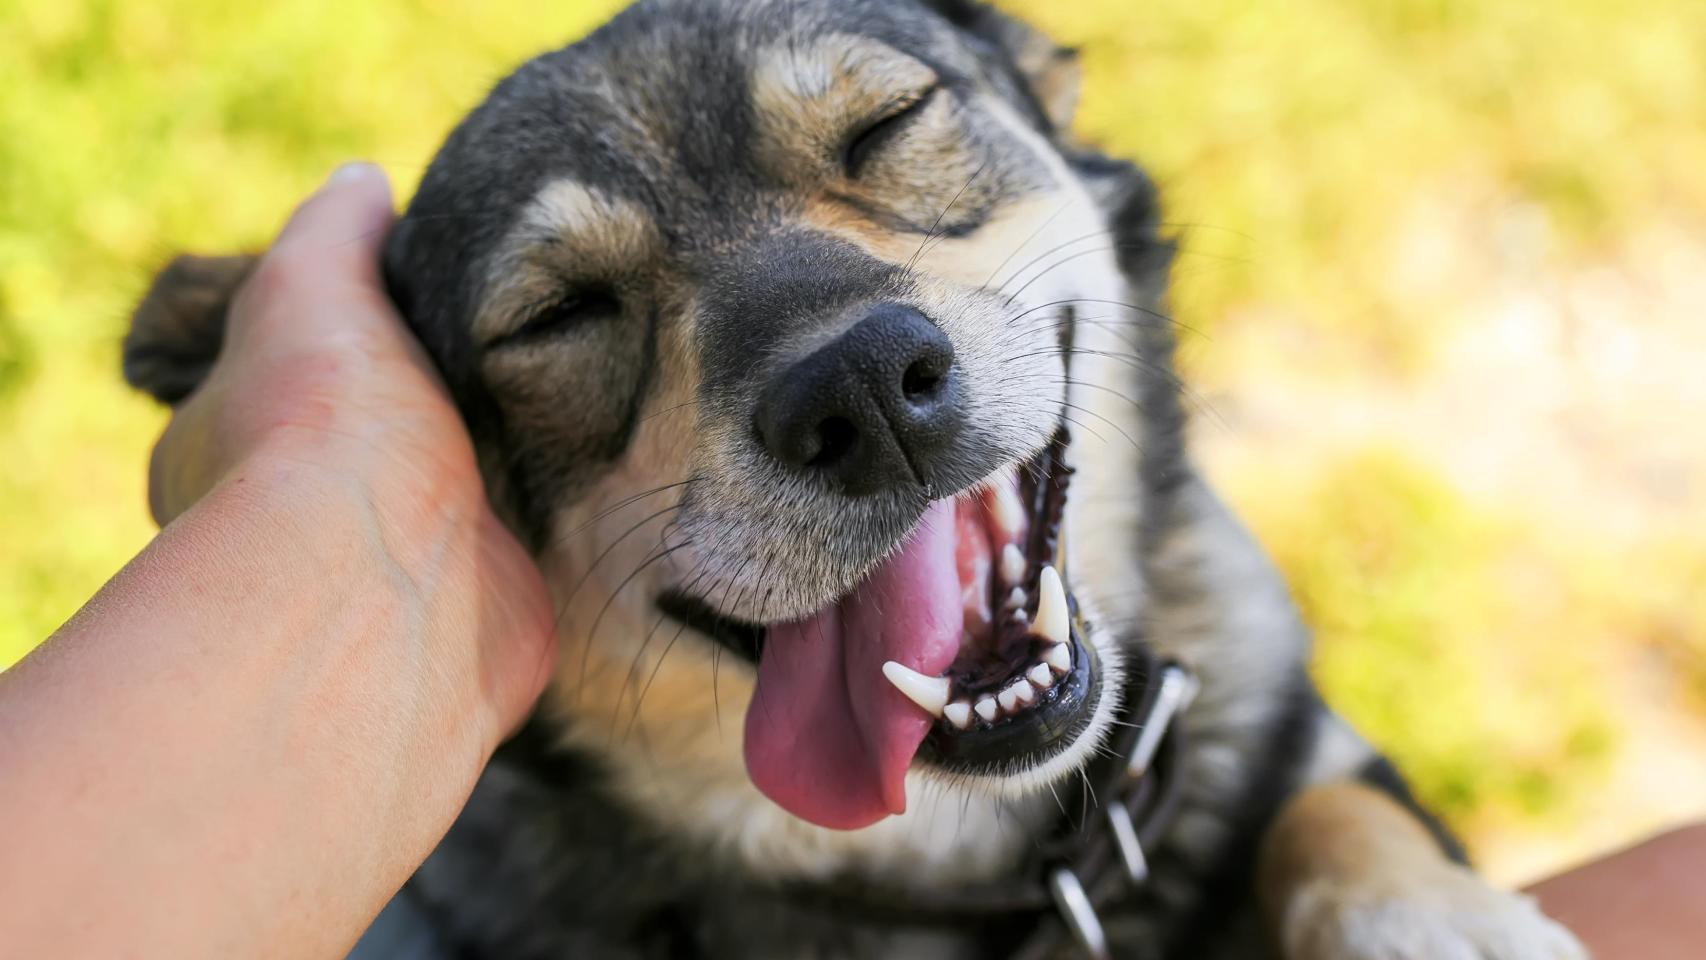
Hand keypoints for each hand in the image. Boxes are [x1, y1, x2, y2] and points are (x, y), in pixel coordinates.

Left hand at [0, 164, 556, 958]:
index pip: (288, 373)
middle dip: (447, 394)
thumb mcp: (311, 286)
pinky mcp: (492, 604)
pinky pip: (535, 544)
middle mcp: (310, 520)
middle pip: (390, 433)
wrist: (394, 588)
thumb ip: (335, 231)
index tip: (423, 292)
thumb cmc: (325, 434)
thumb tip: (365, 181)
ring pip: (468, 489)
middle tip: (527, 331)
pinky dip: (567, 509)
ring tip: (592, 372)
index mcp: (234, 444)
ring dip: (516, 452)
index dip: (349, 333)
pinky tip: (614, 454)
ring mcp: (404, 569)